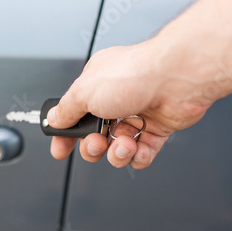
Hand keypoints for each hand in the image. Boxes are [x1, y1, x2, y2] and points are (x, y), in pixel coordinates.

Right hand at [47, 38, 218, 168]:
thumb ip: (66, 110)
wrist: (178, 78)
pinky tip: (138, 148)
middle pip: (94, 137)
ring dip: (117, 153)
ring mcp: (137, 114)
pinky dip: (139, 156)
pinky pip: (142, 153)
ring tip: (124, 144)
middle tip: (97, 143)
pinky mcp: (158, 128)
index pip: (74, 117)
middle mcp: (115, 100)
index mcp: (95, 87)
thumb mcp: (84, 92)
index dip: (65, 136)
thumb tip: (53, 119)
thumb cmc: (135, 74)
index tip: (60, 149)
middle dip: (93, 147)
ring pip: (117, 148)